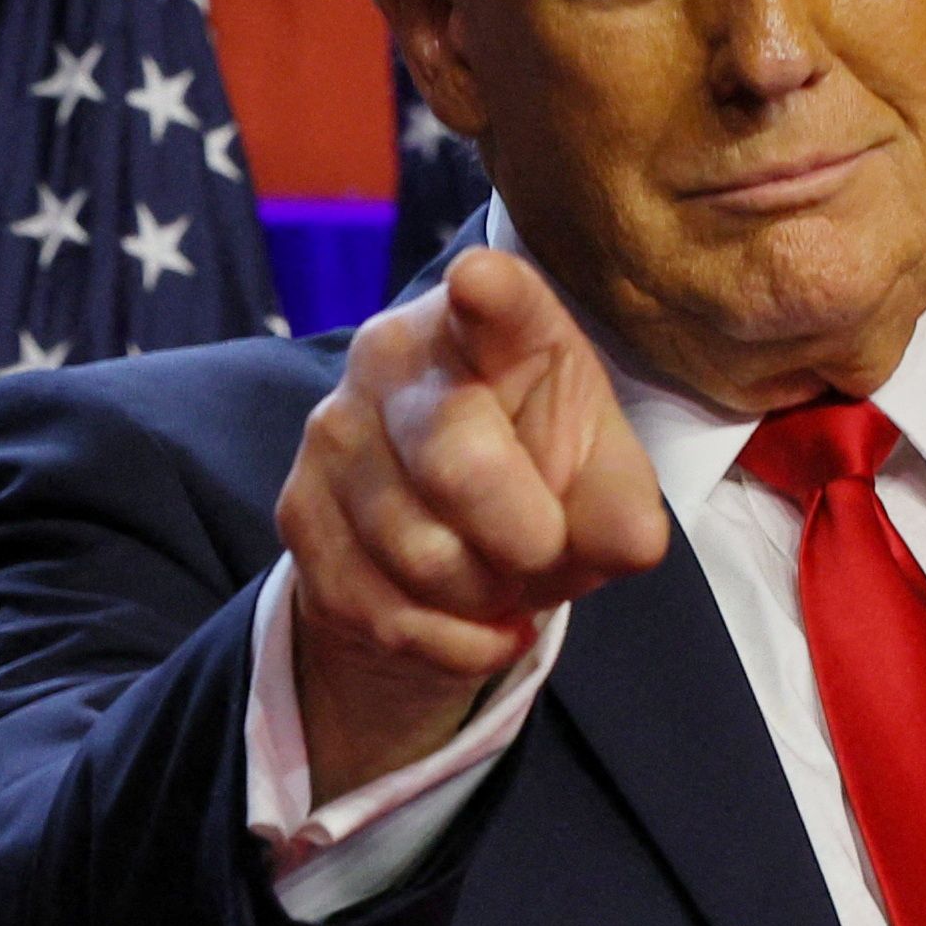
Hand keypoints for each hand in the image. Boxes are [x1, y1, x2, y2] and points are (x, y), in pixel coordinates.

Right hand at [276, 248, 670, 801]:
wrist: (445, 543)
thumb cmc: (539, 478)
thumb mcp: (600, 479)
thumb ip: (621, 506)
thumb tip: (628, 543)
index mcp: (493, 326)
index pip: (494, 302)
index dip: (490, 294)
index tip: (479, 283)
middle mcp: (394, 357)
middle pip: (458, 463)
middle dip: (524, 540)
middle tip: (541, 550)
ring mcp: (334, 431)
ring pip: (421, 555)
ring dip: (484, 596)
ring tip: (499, 577)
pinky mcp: (297, 510)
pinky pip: (383, 610)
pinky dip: (448, 642)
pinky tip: (469, 619)